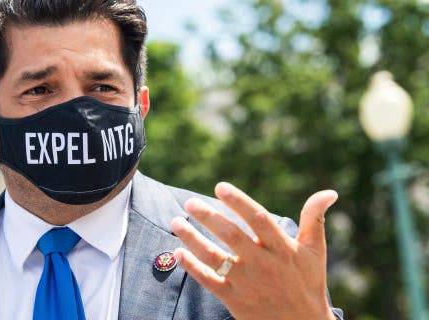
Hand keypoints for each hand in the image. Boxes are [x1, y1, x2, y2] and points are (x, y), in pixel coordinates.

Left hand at [171, 182, 337, 319]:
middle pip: (232, 236)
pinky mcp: (235, 299)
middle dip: (209, 217)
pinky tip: (177, 252)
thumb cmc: (308, 283)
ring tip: (176, 222)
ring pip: (215, 257)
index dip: (239, 202)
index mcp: (281, 248)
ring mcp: (247, 282)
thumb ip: (314, 219)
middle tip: (190, 202)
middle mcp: (263, 263)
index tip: (220, 187)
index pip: (258, 218)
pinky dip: (192, 267)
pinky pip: (209, 281)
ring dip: (192, 239)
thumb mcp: (314, 251)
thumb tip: (329, 192)